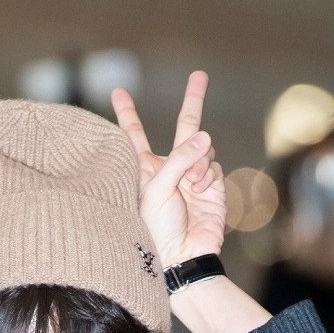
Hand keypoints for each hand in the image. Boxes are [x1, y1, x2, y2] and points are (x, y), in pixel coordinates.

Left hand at [111, 67, 224, 274]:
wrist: (184, 258)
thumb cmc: (159, 229)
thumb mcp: (159, 189)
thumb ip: (179, 158)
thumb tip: (206, 137)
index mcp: (147, 170)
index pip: (135, 135)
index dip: (127, 113)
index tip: (118, 92)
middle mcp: (170, 169)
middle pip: (184, 126)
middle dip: (194, 100)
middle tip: (200, 74)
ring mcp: (193, 176)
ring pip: (203, 148)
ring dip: (198, 162)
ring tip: (191, 186)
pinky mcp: (212, 186)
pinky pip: (214, 165)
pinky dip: (209, 176)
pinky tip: (201, 192)